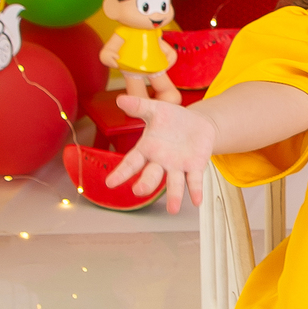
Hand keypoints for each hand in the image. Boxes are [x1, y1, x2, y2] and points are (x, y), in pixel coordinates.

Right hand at [105, 98, 216, 213]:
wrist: (197, 124)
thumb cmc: (172, 119)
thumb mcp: (156, 110)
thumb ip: (139, 107)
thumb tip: (120, 99)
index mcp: (147, 149)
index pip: (132, 163)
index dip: (121, 173)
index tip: (110, 183)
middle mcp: (160, 162)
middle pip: (151, 176)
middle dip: (146, 184)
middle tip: (139, 191)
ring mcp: (177, 167)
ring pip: (173, 183)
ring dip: (173, 196)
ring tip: (173, 209)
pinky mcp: (194, 167)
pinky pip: (194, 180)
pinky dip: (195, 191)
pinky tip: (197, 201)